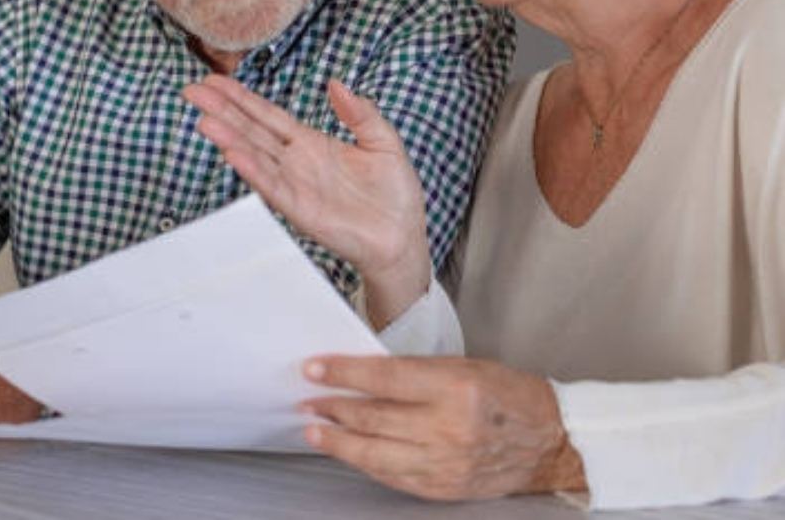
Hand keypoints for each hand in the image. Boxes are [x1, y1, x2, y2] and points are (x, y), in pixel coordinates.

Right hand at [184, 75, 430, 327]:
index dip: (242, 98)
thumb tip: (337, 83)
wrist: (402, 237)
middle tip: (193, 91)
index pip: (269, 115)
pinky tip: (233, 153)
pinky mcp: (301, 210)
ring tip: (204, 119)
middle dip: (222, 111)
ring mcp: (295, 185)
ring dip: (229, 138)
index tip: (215, 81)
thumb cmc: (394, 193)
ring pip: (256, 156)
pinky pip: (273, 187)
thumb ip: (360, 112)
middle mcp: (296, 162)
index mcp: (311, 143)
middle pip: (252, 131)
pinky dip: (253, 171)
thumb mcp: (382, 141)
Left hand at [299, 354, 585, 500]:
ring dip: (338, 440)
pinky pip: (392, 477)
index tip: (314, 368)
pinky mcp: (443, 489)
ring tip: (313, 428)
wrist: (548, 440)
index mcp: (453, 386)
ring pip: (375, 452)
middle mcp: (447, 427)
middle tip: (306, 397)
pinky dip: (365, 463)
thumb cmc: (505, 392)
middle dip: (333, 405)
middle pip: (373, 416)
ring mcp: (444, 464)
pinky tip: (347, 452)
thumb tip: (364, 375)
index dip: (343, 373)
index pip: (383, 378)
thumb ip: (415, 372)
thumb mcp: (462, 365)